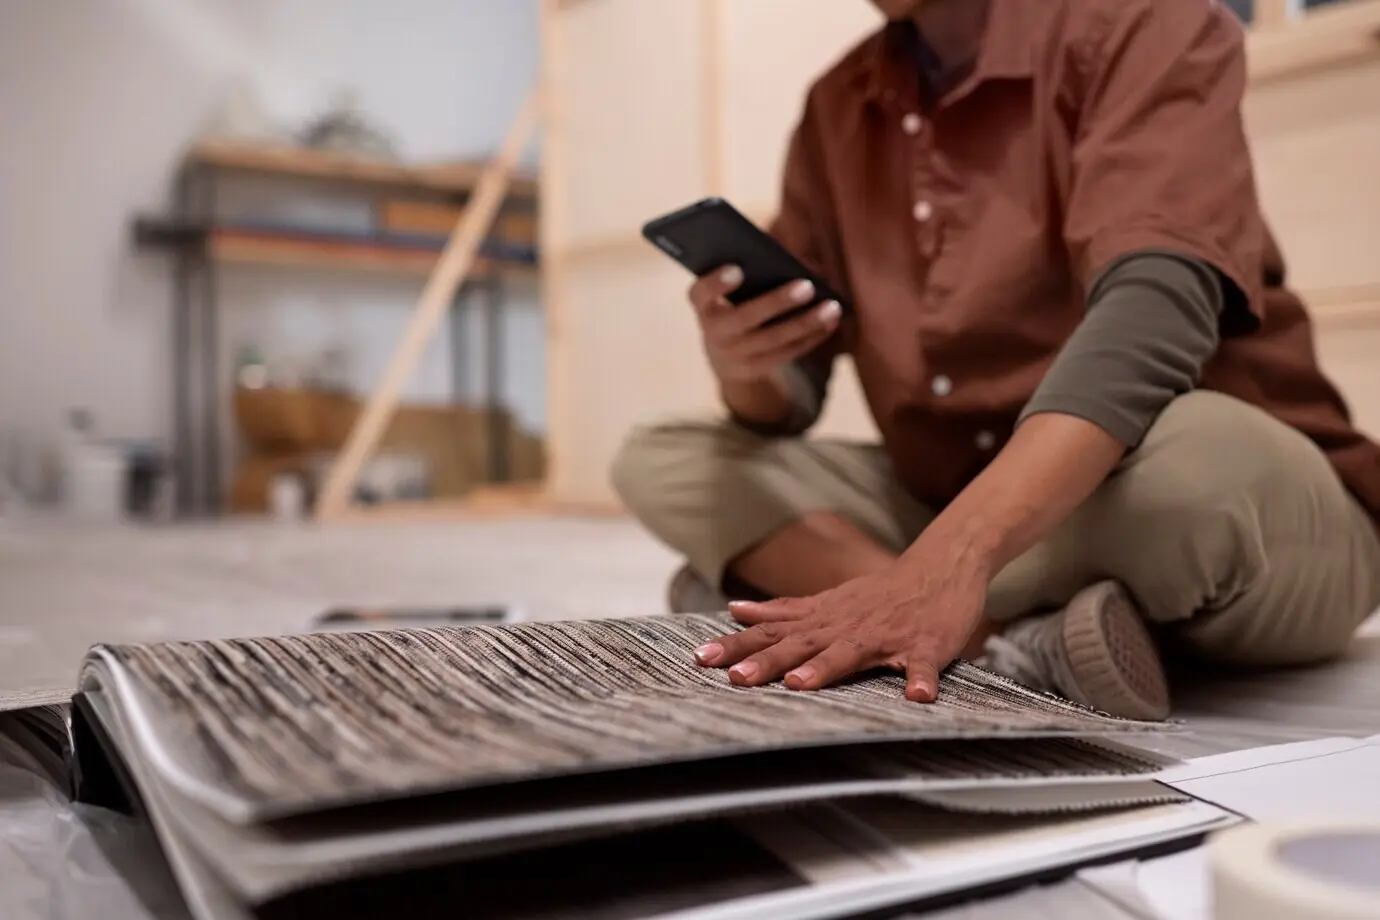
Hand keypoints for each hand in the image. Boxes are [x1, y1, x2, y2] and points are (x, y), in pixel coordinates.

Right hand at [689, 265, 841, 382]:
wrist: (723, 353)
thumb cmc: (734, 303)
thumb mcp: (730, 290)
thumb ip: (752, 272)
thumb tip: (800, 266)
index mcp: (702, 304)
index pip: (700, 293)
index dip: (716, 283)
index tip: (737, 269)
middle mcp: (711, 332)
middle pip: (744, 319)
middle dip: (776, 303)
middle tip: (807, 286)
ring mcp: (731, 356)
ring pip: (772, 340)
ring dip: (805, 323)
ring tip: (831, 306)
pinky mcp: (754, 370)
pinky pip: (786, 354)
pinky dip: (811, 337)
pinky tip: (830, 322)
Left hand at [692, 557, 987, 701]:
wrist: (941, 566)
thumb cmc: (881, 592)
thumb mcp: (828, 599)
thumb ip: (785, 610)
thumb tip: (737, 611)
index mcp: (823, 620)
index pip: (772, 633)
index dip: (737, 646)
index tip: (701, 659)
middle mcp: (846, 627)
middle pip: (800, 644)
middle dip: (767, 662)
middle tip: (736, 678)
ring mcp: (885, 635)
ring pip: (850, 653)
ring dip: (824, 668)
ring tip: (799, 684)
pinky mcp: (924, 645)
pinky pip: (922, 665)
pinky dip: (919, 679)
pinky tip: (917, 697)